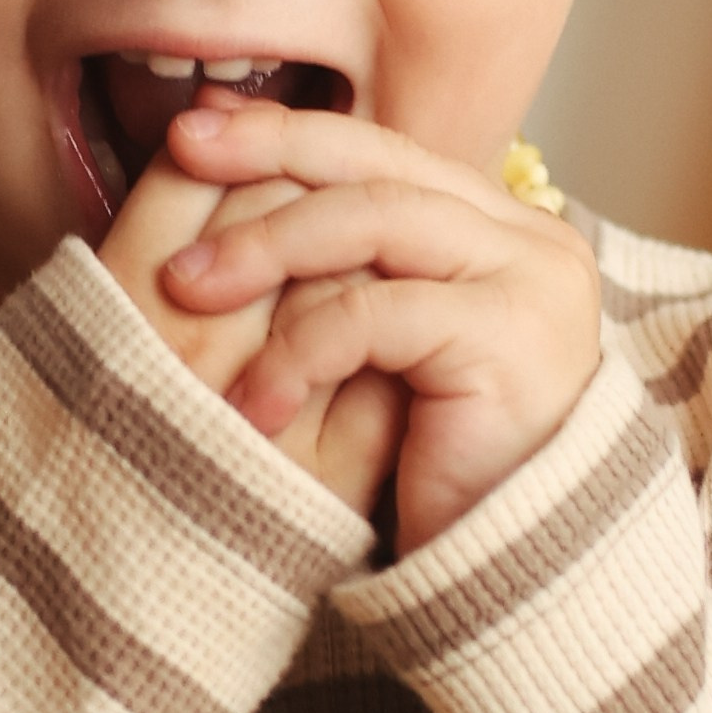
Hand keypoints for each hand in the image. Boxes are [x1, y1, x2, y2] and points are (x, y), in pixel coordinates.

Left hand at [158, 101, 601, 553]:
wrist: (501, 582)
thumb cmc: (425, 477)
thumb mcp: (374, 355)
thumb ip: (339, 273)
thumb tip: (233, 181)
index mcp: (499, 230)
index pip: (382, 153)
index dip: (285, 133)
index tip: (193, 130)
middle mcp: (530, 240)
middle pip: (379, 166)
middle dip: (268, 156)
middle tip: (180, 156)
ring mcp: (531, 283)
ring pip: (376, 222)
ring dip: (268, 249)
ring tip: (187, 289)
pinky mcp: (512, 339)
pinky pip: (379, 314)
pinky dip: (301, 349)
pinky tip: (252, 398)